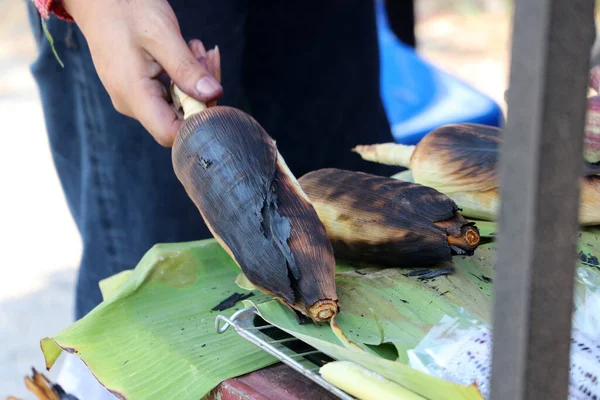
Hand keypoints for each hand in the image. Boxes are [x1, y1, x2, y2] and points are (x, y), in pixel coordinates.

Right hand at [62, 0, 222, 146]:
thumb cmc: (125, 8)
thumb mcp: (162, 35)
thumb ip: (187, 69)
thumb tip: (214, 95)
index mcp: (133, 94)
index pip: (171, 133)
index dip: (197, 122)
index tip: (212, 93)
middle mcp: (130, 103)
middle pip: (178, 119)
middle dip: (202, 93)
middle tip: (207, 57)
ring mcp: (133, 97)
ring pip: (177, 104)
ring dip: (195, 80)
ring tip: (196, 48)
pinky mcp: (137, 88)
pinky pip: (168, 92)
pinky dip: (184, 76)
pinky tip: (188, 52)